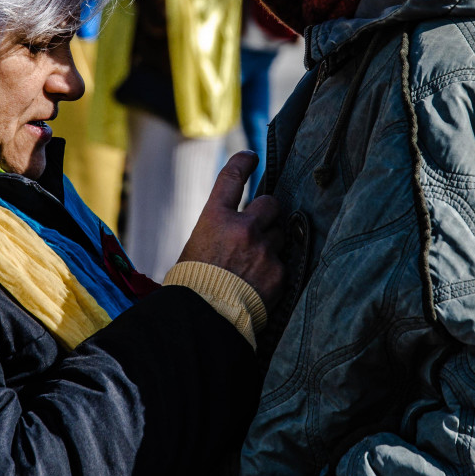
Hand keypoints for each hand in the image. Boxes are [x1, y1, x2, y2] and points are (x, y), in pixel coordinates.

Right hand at [178, 151, 284, 305]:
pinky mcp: (278, 272)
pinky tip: (259, 285)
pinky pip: (283, 263)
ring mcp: (263, 249)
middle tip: (260, 227)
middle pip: (270, 203)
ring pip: (279, 235)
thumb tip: (233, 229)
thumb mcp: (195, 248)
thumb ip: (219, 232)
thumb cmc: (192, 285)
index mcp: (215, 218)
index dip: (243, 162)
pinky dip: (274, 271)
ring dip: (271, 244)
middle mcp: (242, 228)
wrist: (205, 319)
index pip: (232, 177)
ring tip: (254, 265)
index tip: (252, 156)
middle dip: (268, 213)